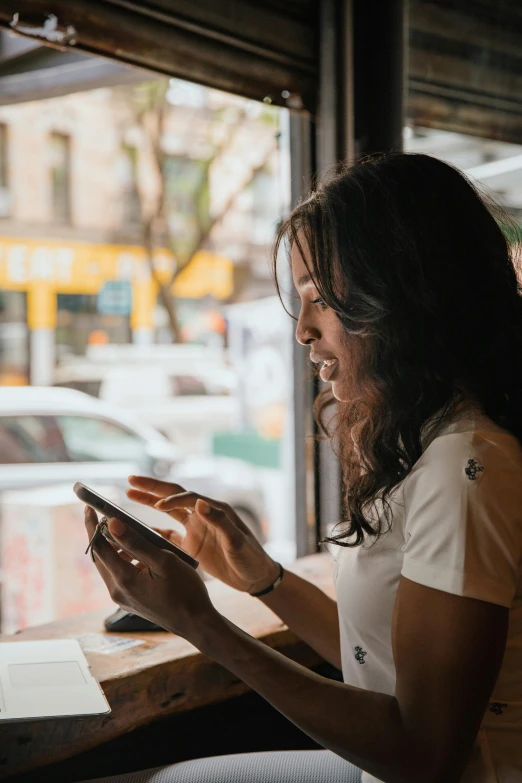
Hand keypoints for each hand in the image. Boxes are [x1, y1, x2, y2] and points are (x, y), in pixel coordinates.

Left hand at [84, 507, 218, 643]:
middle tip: (103, 514)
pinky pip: (120, 574)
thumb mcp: (164, 561)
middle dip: (99, 534)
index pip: (98, 547)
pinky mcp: (131, 600)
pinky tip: (140, 553)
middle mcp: (117, 591)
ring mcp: (123, 598)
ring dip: (114, 547)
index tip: (89, 506)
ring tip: (127, 531)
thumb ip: (136, 542)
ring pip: (110, 565)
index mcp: (124, 580)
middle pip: (100, 556)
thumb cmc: (186, 592)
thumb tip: (111, 523)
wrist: (197, 624)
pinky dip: (124, 559)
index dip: (92, 525)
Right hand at [126, 476, 279, 594]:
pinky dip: (153, 531)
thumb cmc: (250, 557)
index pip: (188, 498)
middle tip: (131, 480)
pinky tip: (137, 530)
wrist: (255, 577)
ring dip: (149, 502)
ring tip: (129, 494)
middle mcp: (202, 515)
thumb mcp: (236, 541)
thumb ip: (220, 522)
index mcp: (214, 510)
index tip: (158, 507)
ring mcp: (196, 530)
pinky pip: (168, 535)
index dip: (172, 500)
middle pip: (173, 495)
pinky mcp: (191, 545)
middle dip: (152, 488)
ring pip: (167, 512)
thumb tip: (200, 502)